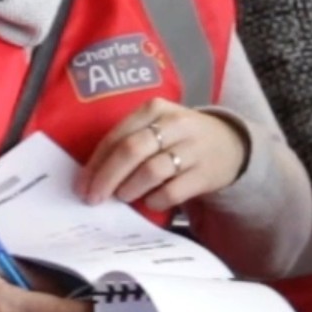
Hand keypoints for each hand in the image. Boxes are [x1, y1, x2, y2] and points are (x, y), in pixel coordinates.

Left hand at [77, 102, 247, 211]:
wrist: (229, 144)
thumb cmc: (179, 137)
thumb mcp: (157, 126)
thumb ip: (129, 141)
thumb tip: (92, 175)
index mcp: (154, 109)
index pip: (117, 136)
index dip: (96, 163)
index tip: (82, 185)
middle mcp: (174, 124)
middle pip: (131, 151)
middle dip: (107, 177)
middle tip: (94, 198)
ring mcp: (192, 148)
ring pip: (151, 170)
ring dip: (130, 188)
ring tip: (124, 196)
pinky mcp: (205, 173)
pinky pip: (173, 191)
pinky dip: (156, 200)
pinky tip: (150, 202)